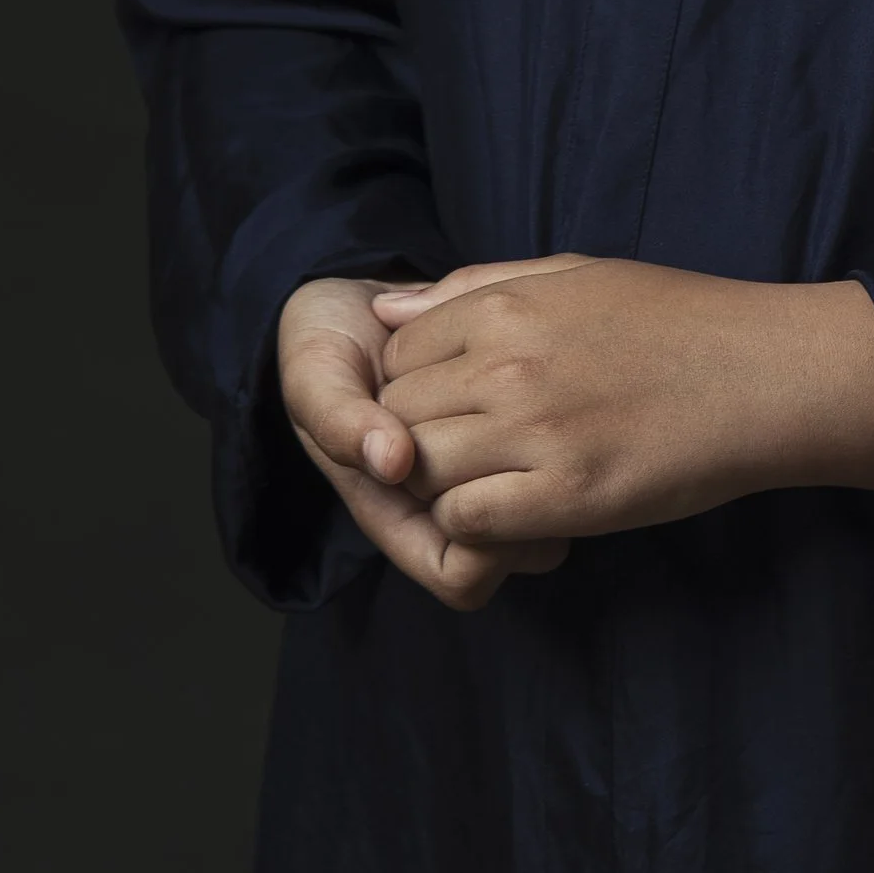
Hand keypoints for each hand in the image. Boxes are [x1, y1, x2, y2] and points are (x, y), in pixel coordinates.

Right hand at [276, 272, 570, 611]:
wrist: (358, 294)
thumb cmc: (326, 346)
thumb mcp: (313, 377)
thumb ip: (339, 421)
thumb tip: (392, 460)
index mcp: (399, 509)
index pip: (462, 578)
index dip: (483, 551)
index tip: (490, 483)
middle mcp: (449, 496)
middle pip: (522, 552)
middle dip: (542, 510)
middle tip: (547, 444)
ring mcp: (486, 462)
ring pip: (552, 506)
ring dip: (560, 465)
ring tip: (551, 405)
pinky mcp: (511, 419)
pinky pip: (558, 453)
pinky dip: (559, 425)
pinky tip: (547, 375)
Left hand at [367, 254, 873, 551]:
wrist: (766, 373)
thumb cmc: (679, 319)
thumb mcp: (577, 274)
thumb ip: (476, 288)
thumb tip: (387, 312)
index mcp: (508, 307)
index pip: (398, 355)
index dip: (412, 386)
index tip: (450, 405)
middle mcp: (508, 365)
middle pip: (398, 416)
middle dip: (414, 440)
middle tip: (465, 454)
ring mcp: (536, 431)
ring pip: (422, 472)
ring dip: (442, 487)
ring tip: (491, 484)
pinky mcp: (569, 494)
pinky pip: (467, 520)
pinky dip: (476, 526)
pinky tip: (518, 512)